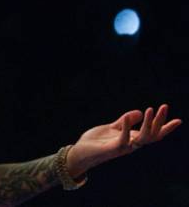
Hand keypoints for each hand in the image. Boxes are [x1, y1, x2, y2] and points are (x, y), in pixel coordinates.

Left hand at [66, 104, 181, 177]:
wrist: (81, 152)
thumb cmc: (96, 141)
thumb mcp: (112, 127)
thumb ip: (125, 121)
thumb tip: (139, 111)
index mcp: (132, 138)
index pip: (153, 134)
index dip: (165, 127)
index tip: (179, 120)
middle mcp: (131, 144)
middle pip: (152, 135)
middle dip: (159, 121)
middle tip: (165, 106)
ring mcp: (123, 147)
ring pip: (142, 138)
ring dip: (147, 124)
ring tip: (150, 109)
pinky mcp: (112, 148)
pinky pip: (123, 139)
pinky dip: (126, 127)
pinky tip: (127, 116)